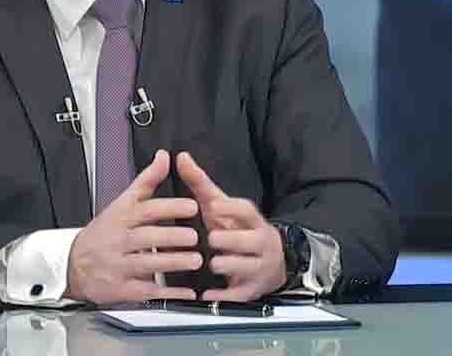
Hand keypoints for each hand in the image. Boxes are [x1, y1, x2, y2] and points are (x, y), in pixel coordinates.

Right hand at [66, 150, 202, 303]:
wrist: (71, 264)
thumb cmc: (103, 232)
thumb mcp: (122, 202)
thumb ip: (147, 180)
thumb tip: (163, 156)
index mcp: (122, 217)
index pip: (146, 209)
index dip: (169, 207)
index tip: (192, 205)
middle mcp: (119, 241)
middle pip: (146, 237)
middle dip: (172, 237)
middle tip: (195, 236)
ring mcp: (118, 265)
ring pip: (147, 264)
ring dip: (173, 263)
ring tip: (195, 260)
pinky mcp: (120, 289)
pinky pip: (146, 291)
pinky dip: (167, 293)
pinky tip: (185, 292)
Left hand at [175, 151, 286, 299]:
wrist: (271, 261)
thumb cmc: (237, 229)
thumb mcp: (220, 206)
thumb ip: (200, 183)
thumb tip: (180, 157)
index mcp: (251, 220)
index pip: (246, 210)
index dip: (231, 209)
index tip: (214, 206)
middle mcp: (259, 242)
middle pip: (247, 240)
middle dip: (229, 240)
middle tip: (212, 240)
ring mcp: (258, 266)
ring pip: (245, 266)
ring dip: (227, 265)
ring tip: (212, 263)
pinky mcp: (251, 289)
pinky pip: (237, 294)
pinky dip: (222, 294)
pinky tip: (206, 294)